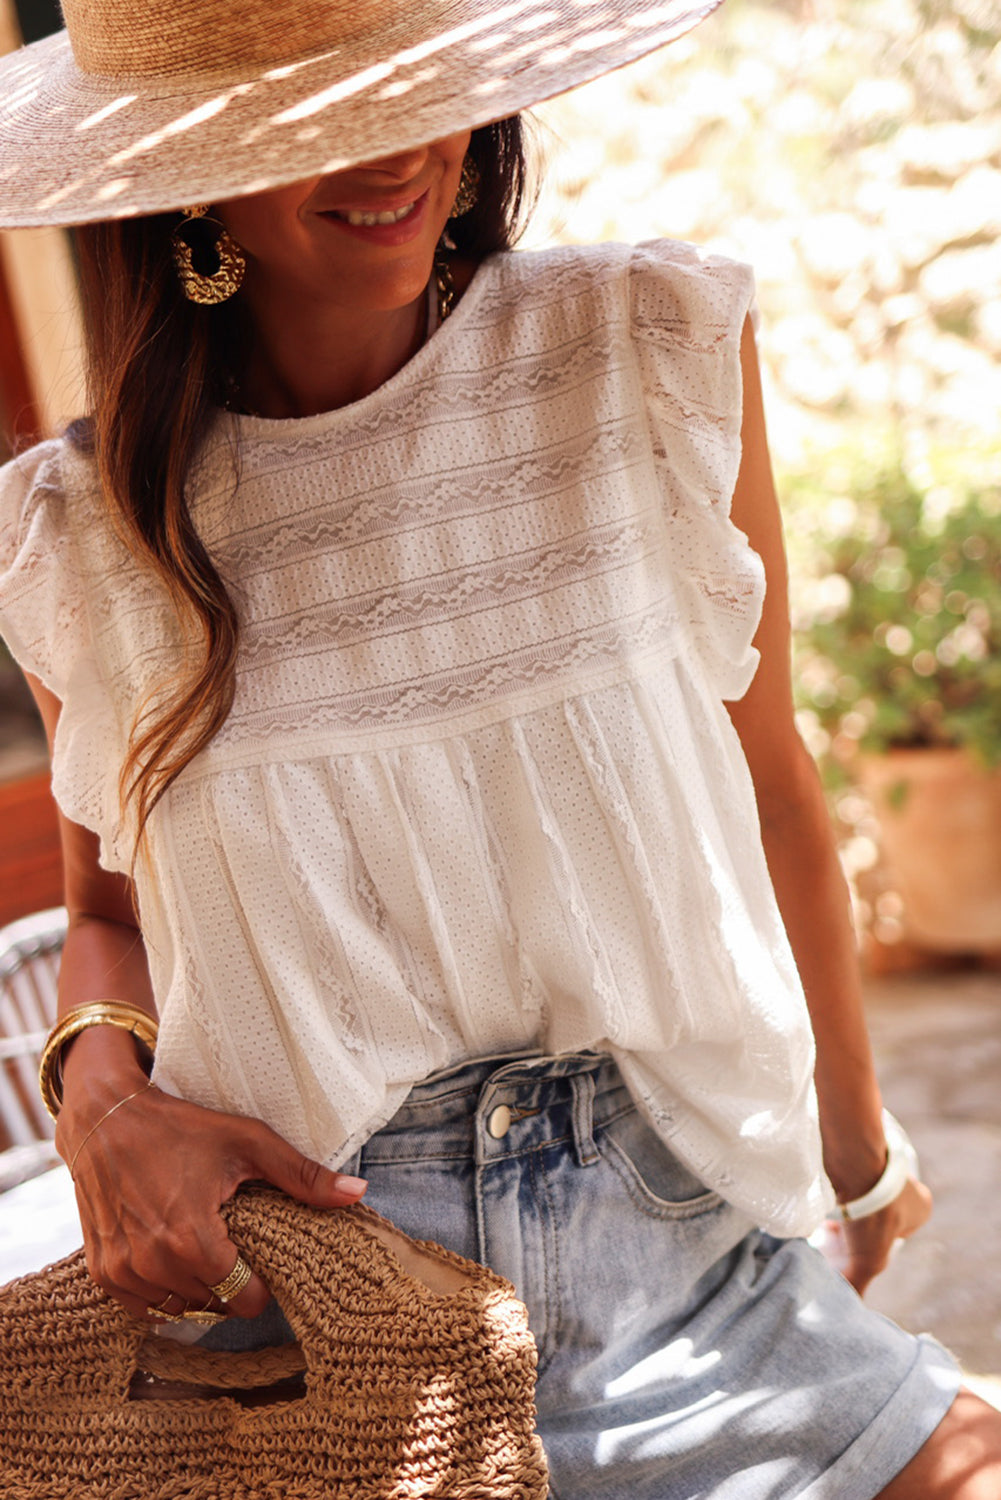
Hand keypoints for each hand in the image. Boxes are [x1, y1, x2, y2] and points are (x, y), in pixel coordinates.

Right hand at [58, 1073, 366, 1323]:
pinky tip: (174, 1260)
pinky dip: (162, 1293)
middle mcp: (153, 1263)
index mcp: (191, 1238)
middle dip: (230, 1283)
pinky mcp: (102, 1271)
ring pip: (178, 1309)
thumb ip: (302, 1175)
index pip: (243, 1298)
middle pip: (212, 1305)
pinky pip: (143, 1307)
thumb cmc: (180, 1127)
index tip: (263, 1258)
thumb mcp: (248, 1143)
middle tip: (234, 1246)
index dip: (260, 1284)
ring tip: (205, 1249)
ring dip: (196, 1290)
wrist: (107, 1119)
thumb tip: (358, 1193)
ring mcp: (122, 1271)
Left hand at [823, 1176, 931, 1296]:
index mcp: (922, 1206)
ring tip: (827, 1217)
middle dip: (858, 1225)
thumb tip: (849, 1303)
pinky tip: (823, 1198)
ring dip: (846, 1207)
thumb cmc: (872, 1215)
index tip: (853, 1245)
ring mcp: (885, 1168)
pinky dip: (837, 1190)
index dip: (874, 1244)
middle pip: (877, 1215)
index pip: (897, 1234)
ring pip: (862, 1196)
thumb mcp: (869, 1260)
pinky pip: (848, 1178)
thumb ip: (859, 1283)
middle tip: (837, 1231)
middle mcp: (907, 1185)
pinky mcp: (863, 1155)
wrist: (854, 1166)